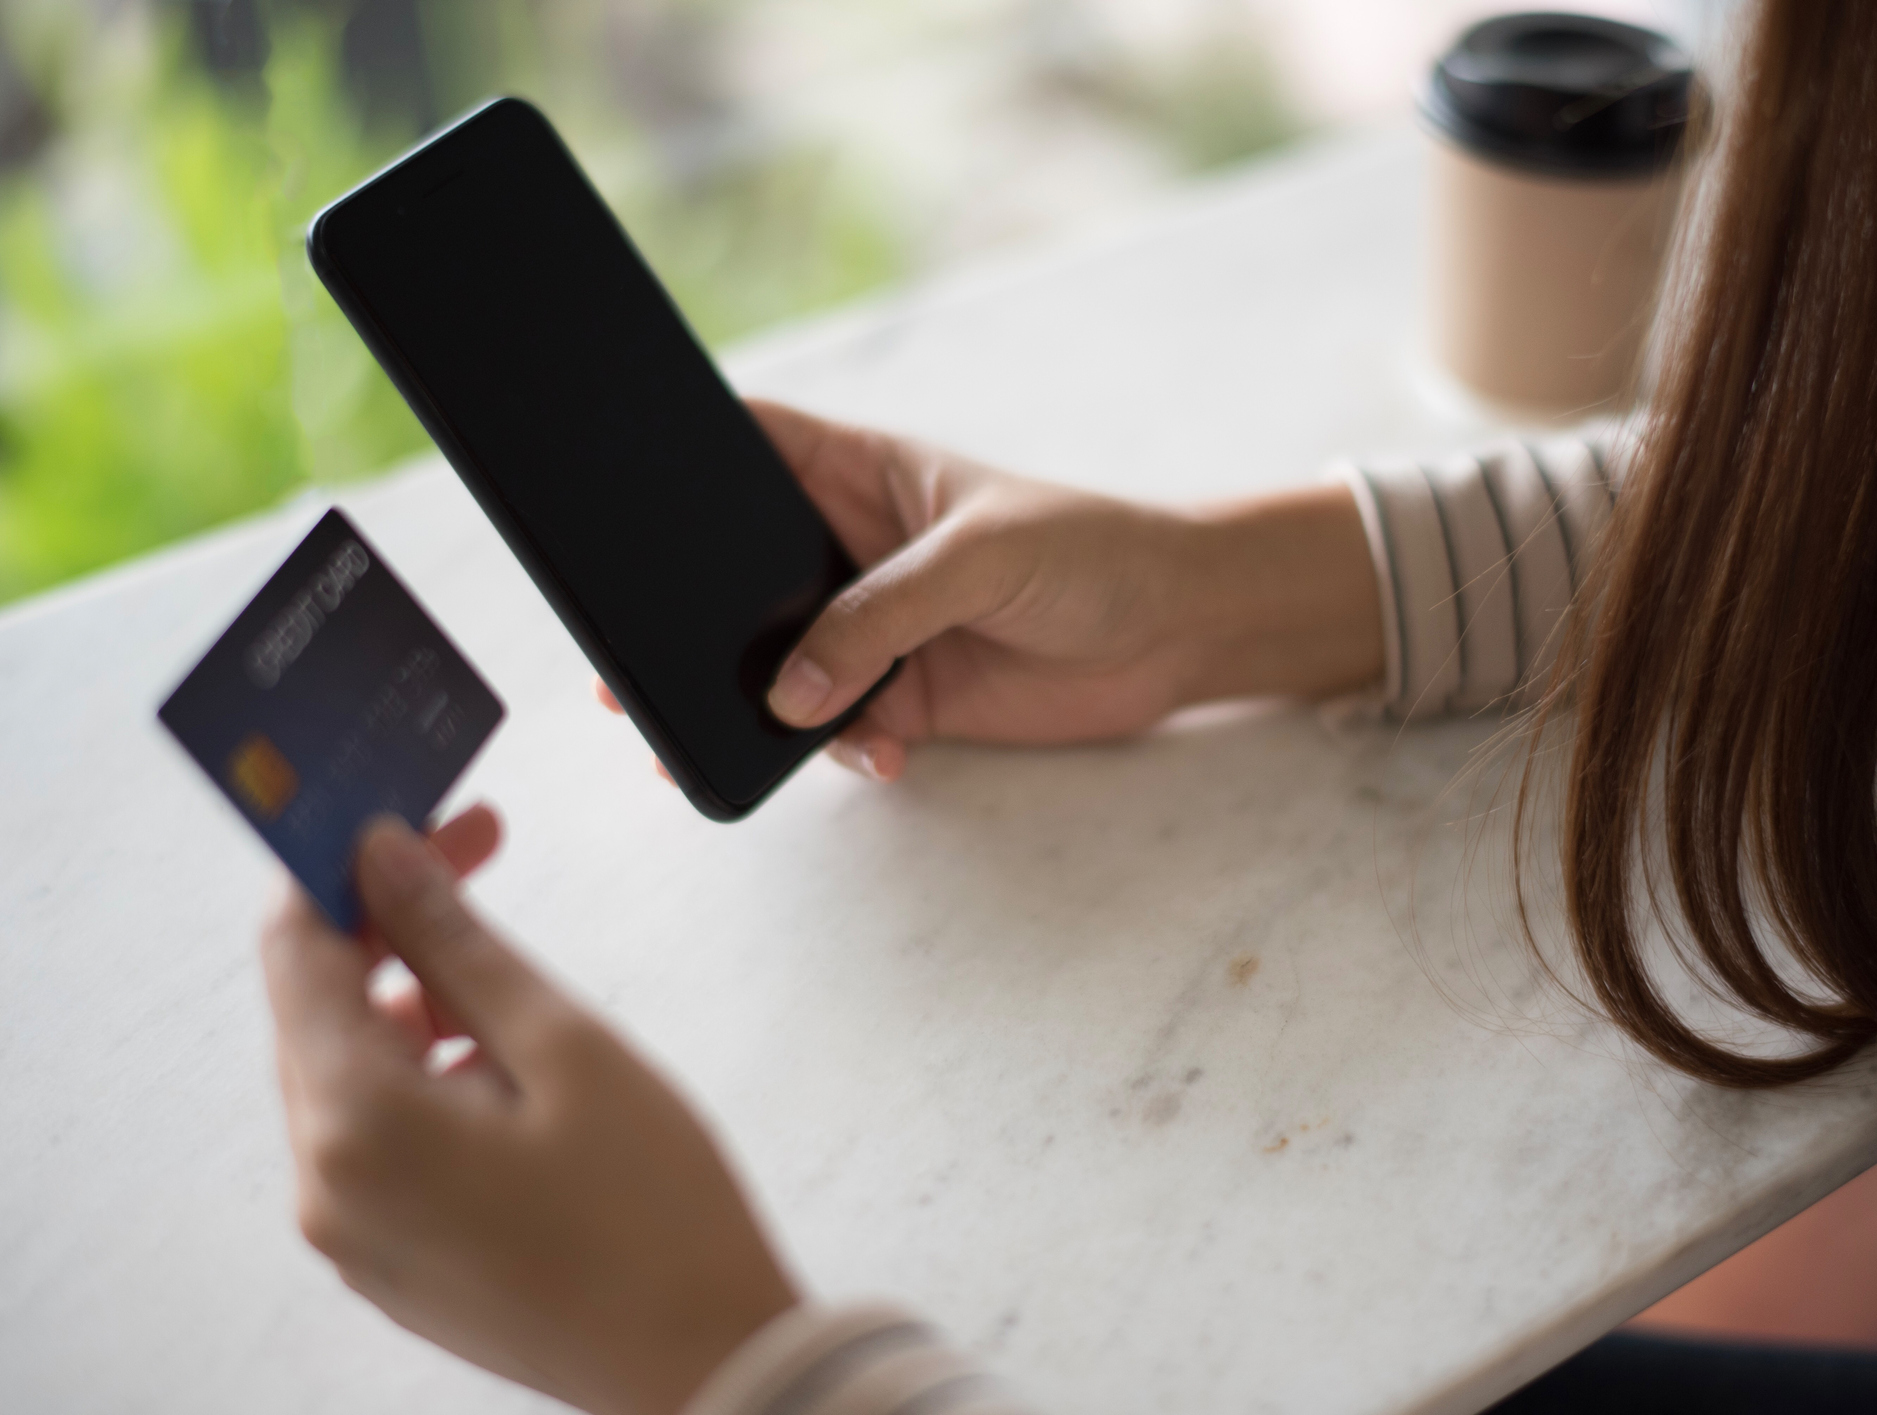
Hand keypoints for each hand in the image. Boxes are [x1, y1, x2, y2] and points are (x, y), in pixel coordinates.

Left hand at [259, 809, 796, 1414]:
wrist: (706, 1367)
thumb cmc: (655, 1215)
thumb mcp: (564, 1046)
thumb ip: (456, 944)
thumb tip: (381, 856)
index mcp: (358, 1125)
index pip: (296, 950)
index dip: (348, 864)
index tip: (415, 816)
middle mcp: (326, 1185)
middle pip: (315, 1008)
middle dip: (385, 922)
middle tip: (476, 855)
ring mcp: (352, 1233)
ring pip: (347, 1070)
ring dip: (408, 998)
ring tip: (506, 978)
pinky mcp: (391, 1259)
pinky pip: (374, 1135)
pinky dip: (420, 1073)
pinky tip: (499, 1060)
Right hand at [598, 401, 1381, 780]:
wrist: (1180, 630)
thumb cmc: (1092, 549)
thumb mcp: (980, 557)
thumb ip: (882, 614)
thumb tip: (789, 689)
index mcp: (859, 472)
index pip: (747, 446)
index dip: (678, 459)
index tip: (610, 495)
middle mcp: (851, 547)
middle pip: (737, 575)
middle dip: (687, 621)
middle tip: (624, 669)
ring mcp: (875, 626)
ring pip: (778, 666)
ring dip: (748, 706)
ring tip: (700, 748)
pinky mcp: (908, 696)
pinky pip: (841, 730)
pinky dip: (843, 751)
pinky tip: (882, 758)